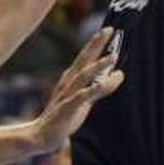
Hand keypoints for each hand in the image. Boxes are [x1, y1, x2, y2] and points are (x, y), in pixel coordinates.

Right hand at [32, 28, 123, 150]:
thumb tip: (120, 73)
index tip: (109, 29)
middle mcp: (69, 82)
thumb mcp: (87, 99)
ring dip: (98, 65)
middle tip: (108, 30)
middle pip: (84, 59)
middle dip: (96, 44)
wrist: (43, 135)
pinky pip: (79, 98)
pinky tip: (100, 85)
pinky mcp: (66, 108)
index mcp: (73, 78)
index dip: (97, 43)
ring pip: (83, 76)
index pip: (86, 56)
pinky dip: (89, 90)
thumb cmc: (66, 115)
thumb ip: (103, 86)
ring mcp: (67, 94)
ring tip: (113, 57)